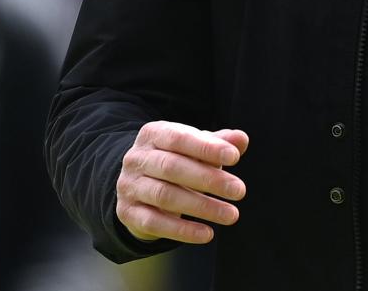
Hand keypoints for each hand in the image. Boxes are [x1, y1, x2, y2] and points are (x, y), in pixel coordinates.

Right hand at [116, 121, 248, 243]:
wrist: (139, 183)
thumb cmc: (178, 159)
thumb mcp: (196, 146)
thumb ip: (218, 142)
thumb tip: (241, 139)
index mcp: (154, 134)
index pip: (180, 138)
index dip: (207, 148)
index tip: (235, 157)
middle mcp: (136, 158)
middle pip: (172, 168)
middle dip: (209, 180)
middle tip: (239, 190)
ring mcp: (128, 186)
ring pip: (165, 196)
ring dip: (201, 207)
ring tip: (231, 215)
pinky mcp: (127, 212)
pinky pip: (154, 223)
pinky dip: (182, 231)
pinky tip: (207, 234)